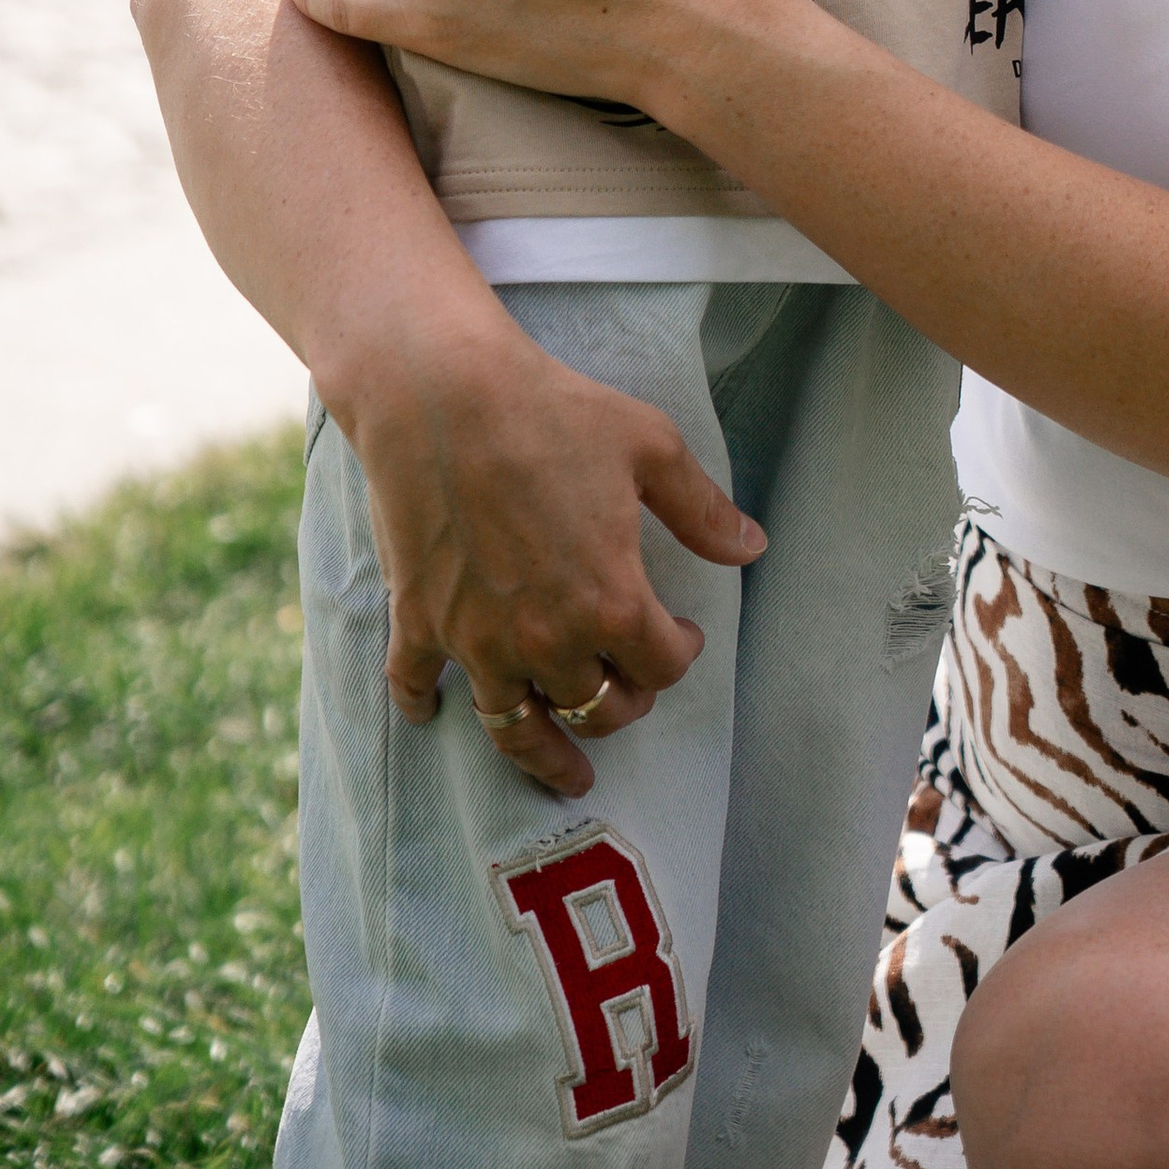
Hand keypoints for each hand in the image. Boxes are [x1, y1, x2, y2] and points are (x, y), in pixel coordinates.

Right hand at [337, 289, 763, 792]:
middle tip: (627, 695)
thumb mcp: (650, 448)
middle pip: (595, 706)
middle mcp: (545, 638)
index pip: (661, 667)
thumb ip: (703, 510)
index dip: (680, 656)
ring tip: (566, 775)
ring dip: (544, 756)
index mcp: (610, 601)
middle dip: (622, 705)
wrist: (443, 394)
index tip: (682, 638)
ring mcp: (477, 638)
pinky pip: (415, 684)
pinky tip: (430, 716)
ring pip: (515, 727)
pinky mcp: (419, 619)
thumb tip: (753, 549)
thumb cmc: (553, 412)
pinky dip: (422, 706)